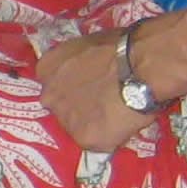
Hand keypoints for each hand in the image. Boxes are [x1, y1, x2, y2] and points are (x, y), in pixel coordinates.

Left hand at [34, 29, 155, 151]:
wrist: (140, 65)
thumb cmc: (119, 47)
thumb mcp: (88, 45)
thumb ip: (79, 64)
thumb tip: (92, 72)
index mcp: (47, 69)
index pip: (54, 85)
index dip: (74, 87)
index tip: (91, 87)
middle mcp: (49, 96)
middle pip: (62, 108)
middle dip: (80, 108)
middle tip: (104, 103)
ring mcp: (65, 120)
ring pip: (79, 128)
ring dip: (95, 123)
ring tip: (118, 113)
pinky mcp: (85, 139)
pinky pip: (99, 142)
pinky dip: (112, 136)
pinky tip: (125, 122)